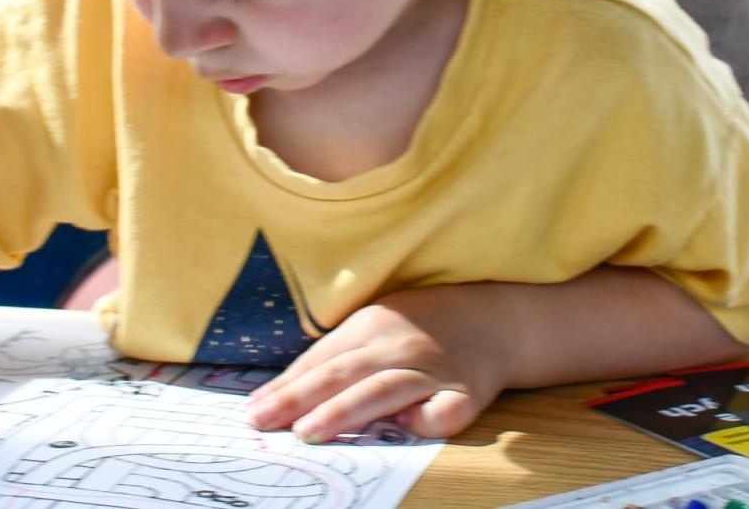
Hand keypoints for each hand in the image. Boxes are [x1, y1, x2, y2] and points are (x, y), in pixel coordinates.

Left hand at [242, 284, 507, 441]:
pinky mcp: (467, 393)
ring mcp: (434, 369)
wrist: (497, 318)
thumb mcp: (376, 324)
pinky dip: (426, 418)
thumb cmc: (425, 325)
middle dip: (299, 398)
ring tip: (308, 432)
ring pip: (384, 389)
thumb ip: (336, 356)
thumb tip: (284, 395)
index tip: (251, 411)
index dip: (285, 387)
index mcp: (373, 325)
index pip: (320, 360)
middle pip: (343, 373)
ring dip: (345, 410)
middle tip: (263, 422)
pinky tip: (405, 425)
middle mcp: (400, 345)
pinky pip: (445, 411)